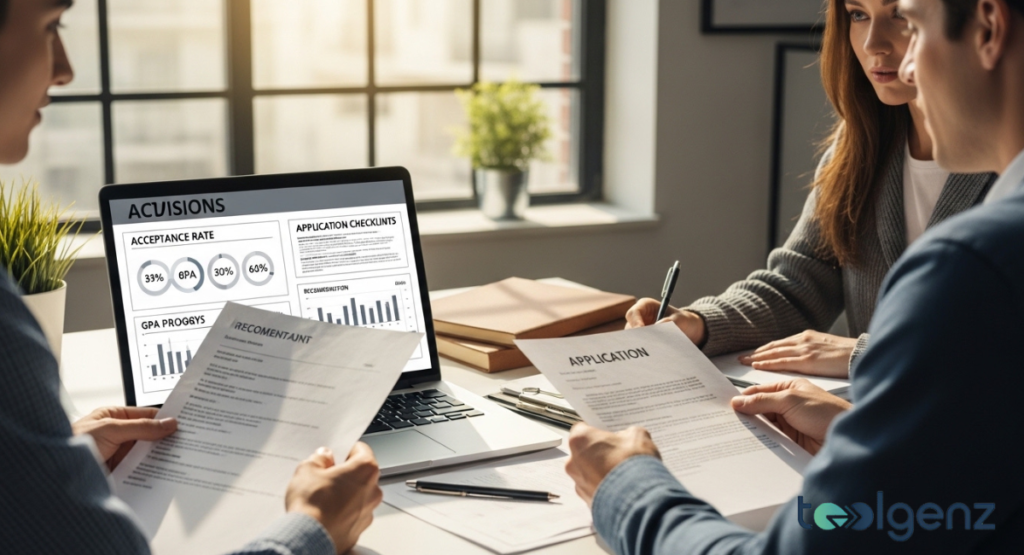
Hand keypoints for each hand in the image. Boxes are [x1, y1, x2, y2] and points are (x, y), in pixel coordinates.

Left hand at [71, 406, 177, 470]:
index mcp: (113, 417)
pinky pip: (139, 470)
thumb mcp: (111, 429)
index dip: (164, 419)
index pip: (146, 415)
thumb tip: (168, 423)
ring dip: (158, 457)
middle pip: (148, 435)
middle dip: (164, 439)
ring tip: (178, 458)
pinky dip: (150, 472)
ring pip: (145, 454)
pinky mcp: (118, 472)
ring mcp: (117, 454)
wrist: (52, 473)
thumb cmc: (72, 443)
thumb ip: (141, 427)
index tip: (184, 423)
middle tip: (186, 441)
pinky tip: (161, 473)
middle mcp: (117, 435)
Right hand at [286, 443, 382, 553]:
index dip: (345, 450)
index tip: (334, 455)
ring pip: (358, 495)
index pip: (361, 450)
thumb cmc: (312, 504)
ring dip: (345, 494)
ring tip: (322, 497)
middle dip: (344, 473)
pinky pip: (353, 514)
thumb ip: (319, 459)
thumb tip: (324, 457)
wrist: (309, 538)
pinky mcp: (360, 529)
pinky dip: (342, 512)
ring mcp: (368, 511)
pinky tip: (325, 512)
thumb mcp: (307, 470)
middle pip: (361, 474)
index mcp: (365, 469)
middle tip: (324, 476)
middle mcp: (373, 490)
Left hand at [564, 423, 660, 505]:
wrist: (639, 501)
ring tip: (624, 473)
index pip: (582, 429)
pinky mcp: (587, 502)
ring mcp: (579, 484)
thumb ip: (629, 433)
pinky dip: (606, 488)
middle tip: (619, 453)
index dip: (598, 431)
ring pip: (588, 473)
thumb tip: (630, 438)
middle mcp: (573, 463)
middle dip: (600, 453)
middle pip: (584, 453)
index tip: (609, 434)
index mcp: (580, 441)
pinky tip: (623, 487)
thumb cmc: (633, 466)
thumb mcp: (638, 437)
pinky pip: (596, 490)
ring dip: (602, 472)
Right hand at [624, 298, 706, 345]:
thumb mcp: (681, 319)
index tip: (642, 331)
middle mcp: (639, 318)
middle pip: (630, 328)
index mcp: (645, 306)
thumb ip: (670, 322)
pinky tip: (653, 357)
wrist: (690, 330)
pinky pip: (640, 347)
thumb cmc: (683, 320)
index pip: (633, 313)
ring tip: (653, 352)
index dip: (635, 322)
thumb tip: (657, 326)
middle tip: (646, 345)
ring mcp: (640, 330)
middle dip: (637, 337)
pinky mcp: (643, 341)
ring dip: (642, 345)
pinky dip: (646, 351)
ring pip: (634, 339)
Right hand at [730, 379, 850, 454]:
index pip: (759, 391)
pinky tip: (752, 444)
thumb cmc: (828, 413)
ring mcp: (790, 424)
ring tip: (736, 434)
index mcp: (788, 389)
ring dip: (753, 430)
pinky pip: (771, 441)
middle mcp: (788, 405)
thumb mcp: (790, 400)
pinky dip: (762, 442)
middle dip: (745, 415)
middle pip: (759, 410)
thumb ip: (762, 400)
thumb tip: (739, 401)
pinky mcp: (792, 442)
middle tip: (727, 421)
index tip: (726, 405)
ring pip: (764, 426)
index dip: (743, 398)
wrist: (850, 439)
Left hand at [739, 330, 856, 377]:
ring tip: (744, 362)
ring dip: (757, 358)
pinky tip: (757, 366)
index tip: (754, 353)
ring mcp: (804, 349)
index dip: (766, 349)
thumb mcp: (826, 349)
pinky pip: (782, 362)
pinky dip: (768, 363)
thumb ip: (812, 353)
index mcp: (807, 337)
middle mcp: (803, 341)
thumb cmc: (848, 355)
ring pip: (774, 353)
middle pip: (774, 346)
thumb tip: (803, 361)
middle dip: (757, 353)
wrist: (862, 353)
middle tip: (741, 357)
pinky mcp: (807, 360)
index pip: (781, 344)